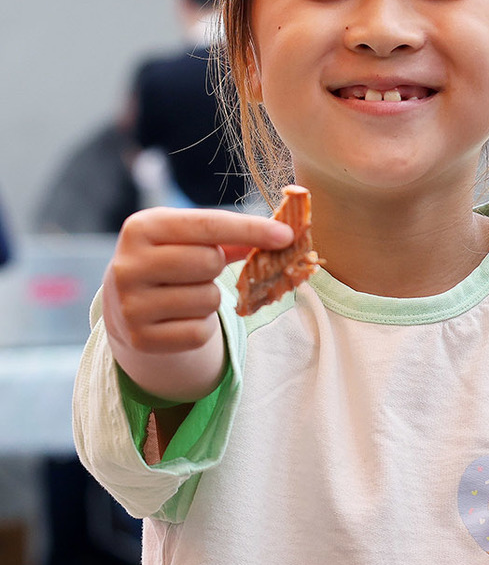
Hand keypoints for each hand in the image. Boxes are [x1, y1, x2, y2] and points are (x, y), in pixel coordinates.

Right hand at [102, 207, 293, 399]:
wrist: (125, 304)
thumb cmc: (170, 260)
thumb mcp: (189, 238)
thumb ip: (231, 236)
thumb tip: (282, 236)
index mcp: (141, 228)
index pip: (207, 224)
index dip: (251, 229)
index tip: (286, 235)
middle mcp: (128, 265)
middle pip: (210, 262)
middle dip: (218, 266)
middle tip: (201, 270)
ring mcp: (130, 306)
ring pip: (209, 299)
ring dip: (210, 298)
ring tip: (186, 293)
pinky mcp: (141, 339)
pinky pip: (201, 332)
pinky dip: (202, 326)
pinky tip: (181, 317)